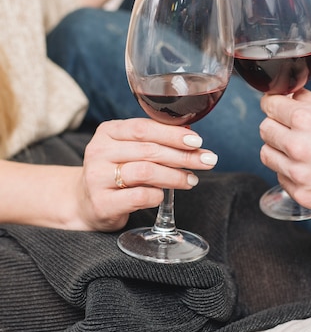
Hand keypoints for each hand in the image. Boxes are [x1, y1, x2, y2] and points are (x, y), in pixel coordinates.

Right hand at [74, 118, 217, 230]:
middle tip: (206, 161)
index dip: (173, 134)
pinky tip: (165, 195)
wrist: (84, 202)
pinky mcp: (101, 203)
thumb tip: (192, 136)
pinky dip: (158, 195)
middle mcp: (98, 151)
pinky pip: (139, 196)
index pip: (144, 128)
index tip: (198, 141)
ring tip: (191, 180)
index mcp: (107, 132)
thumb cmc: (115, 171)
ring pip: (145, 172)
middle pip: (149, 150)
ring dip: (175, 176)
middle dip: (183, 156)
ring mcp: (97, 178)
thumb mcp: (127, 149)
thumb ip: (153, 140)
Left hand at [259, 89, 310, 216]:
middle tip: (292, 129)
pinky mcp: (303, 195)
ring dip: (279, 150)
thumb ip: (307, 99)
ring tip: (301, 150)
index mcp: (306, 119)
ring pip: (267, 154)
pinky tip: (310, 168)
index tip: (278, 107)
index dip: (274, 104)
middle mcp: (298, 146)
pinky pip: (280, 177)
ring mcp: (299, 173)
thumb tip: (286, 94)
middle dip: (276, 125)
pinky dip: (290, 172)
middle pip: (264, 129)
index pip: (269, 105)